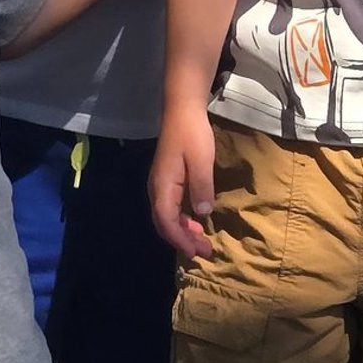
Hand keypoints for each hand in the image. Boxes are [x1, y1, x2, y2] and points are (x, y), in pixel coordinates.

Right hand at [149, 103, 217, 260]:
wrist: (182, 110)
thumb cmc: (192, 134)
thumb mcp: (202, 161)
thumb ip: (201, 188)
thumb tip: (202, 214)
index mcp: (163, 186)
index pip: (167, 222)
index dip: (181, 241)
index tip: (197, 252)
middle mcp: (157, 189)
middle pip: (164, 224)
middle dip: (182, 241)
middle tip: (205, 252)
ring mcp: (160, 184)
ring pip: (167, 217)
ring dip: (183, 232)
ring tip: (202, 241)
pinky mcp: (167, 180)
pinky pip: (171, 207)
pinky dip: (182, 220)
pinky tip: (196, 222)